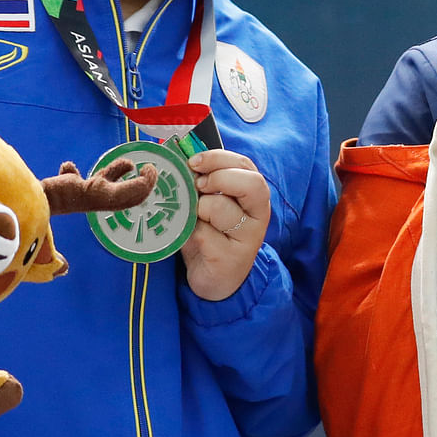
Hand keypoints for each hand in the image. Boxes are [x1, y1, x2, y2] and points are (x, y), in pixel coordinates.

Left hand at [181, 149, 272, 301]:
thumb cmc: (211, 234)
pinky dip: (190, 234)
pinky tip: (194, 241)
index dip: (218, 158)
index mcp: (253, 196)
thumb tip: (179, 157)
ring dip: (198, 210)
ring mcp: (248, 237)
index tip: (194, 162)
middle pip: (251, 183)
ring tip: (196, 220)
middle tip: (198, 188)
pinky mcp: (231, 258)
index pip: (245, 165)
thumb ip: (202, 182)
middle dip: (218, 178)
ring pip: (220, 208)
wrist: (216, 279)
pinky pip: (203, 234)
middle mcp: (258, 214)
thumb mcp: (208, 203)